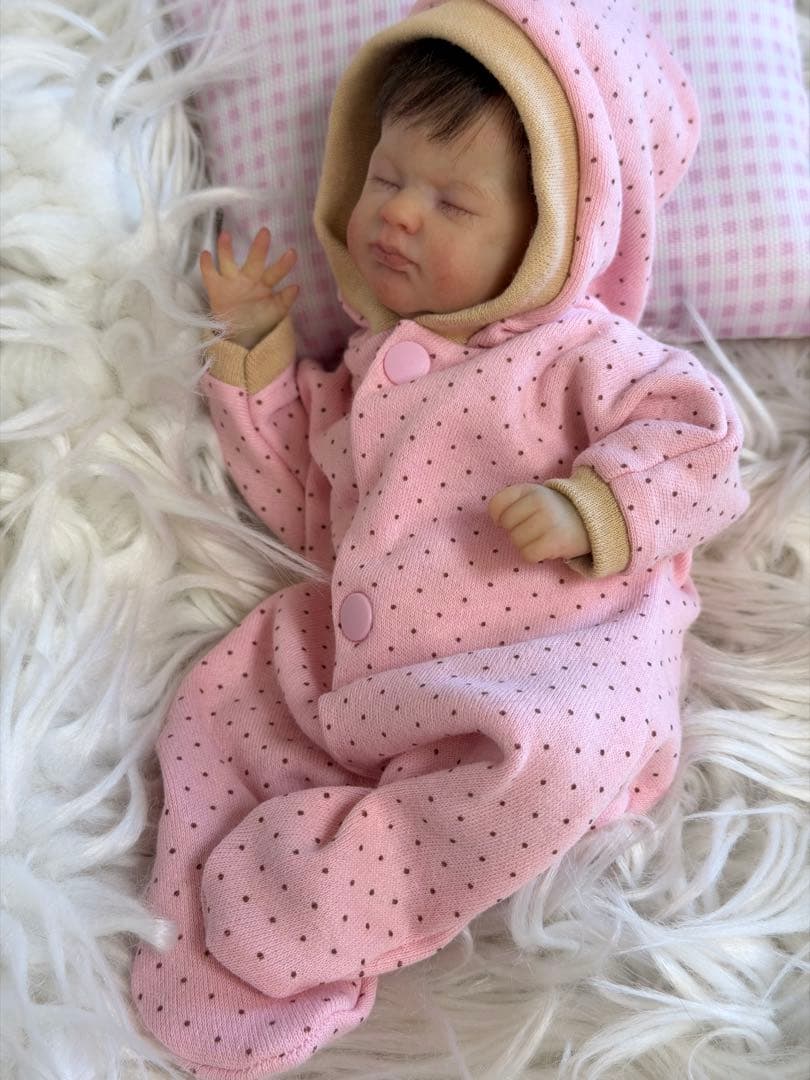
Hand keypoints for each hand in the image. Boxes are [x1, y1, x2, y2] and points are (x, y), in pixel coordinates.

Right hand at [200, 227, 298, 349]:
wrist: (240, 337)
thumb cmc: (260, 321)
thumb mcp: (276, 313)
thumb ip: (285, 300)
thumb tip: (296, 286)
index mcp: (264, 285)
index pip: (274, 273)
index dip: (283, 265)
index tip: (292, 253)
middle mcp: (248, 280)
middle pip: (254, 261)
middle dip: (259, 248)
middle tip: (265, 232)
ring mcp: (231, 282)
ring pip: (227, 262)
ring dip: (225, 250)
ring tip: (226, 235)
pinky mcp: (216, 288)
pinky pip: (209, 274)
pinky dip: (206, 265)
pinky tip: (205, 254)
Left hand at [488, 483, 590, 562]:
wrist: (591, 520)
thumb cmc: (554, 511)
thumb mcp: (535, 496)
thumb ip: (513, 502)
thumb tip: (496, 521)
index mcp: (531, 490)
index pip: (497, 504)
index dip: (497, 516)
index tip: (508, 520)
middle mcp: (539, 502)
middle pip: (506, 525)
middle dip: (515, 530)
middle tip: (531, 530)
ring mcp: (548, 521)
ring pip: (516, 541)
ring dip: (525, 544)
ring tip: (540, 538)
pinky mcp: (555, 541)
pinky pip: (528, 554)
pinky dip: (534, 555)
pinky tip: (544, 548)